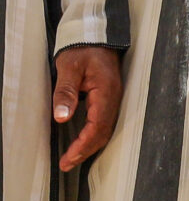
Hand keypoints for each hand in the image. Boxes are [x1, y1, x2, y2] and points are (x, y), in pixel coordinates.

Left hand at [52, 44, 122, 170]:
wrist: (97, 36)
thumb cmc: (83, 49)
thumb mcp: (69, 67)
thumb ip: (66, 92)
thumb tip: (62, 117)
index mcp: (105, 92)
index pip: (97, 126)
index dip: (82, 145)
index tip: (67, 158)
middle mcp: (113, 98)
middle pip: (104, 132)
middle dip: (85, 151)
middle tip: (67, 164)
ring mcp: (113, 98)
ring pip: (106, 129)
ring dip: (90, 146)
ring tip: (73, 158)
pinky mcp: (109, 98)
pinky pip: (104, 122)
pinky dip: (93, 136)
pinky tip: (83, 141)